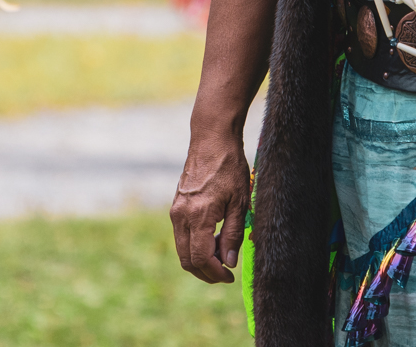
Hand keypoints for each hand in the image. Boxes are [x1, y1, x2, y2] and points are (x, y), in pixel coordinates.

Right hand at [171, 128, 250, 283]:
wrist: (211, 140)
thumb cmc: (229, 167)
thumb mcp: (239, 202)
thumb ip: (233, 234)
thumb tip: (228, 262)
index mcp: (198, 215)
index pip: (201, 258)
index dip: (215, 273)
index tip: (230, 276)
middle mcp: (181, 215)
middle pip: (187, 259)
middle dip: (205, 272)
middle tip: (225, 272)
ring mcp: (176, 211)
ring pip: (182, 249)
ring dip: (200, 259)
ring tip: (222, 253)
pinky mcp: (176, 206)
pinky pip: (182, 236)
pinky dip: (195, 245)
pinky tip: (213, 238)